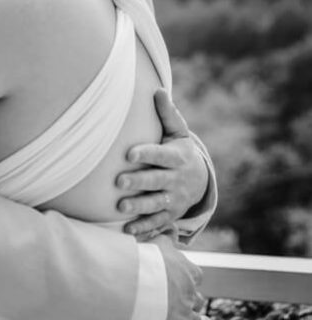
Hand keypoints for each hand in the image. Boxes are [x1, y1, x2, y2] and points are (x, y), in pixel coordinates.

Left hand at [118, 90, 208, 239]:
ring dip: (139, 206)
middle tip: (119, 181)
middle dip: (139, 182)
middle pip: (157, 181)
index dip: (146, 153)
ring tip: (121, 206)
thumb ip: (167, 114)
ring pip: (156, 204)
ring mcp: (174, 198)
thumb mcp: (178, 132)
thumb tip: (157, 89)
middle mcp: (176, 179)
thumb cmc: (180, 150)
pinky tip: (128, 230)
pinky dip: (144, 228)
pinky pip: (157, 223)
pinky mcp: (170, 214)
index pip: (161, 155)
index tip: (128, 153)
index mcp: (176, 157)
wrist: (201, 180)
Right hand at [152, 233, 203, 319]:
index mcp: (188, 272)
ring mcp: (185, 313)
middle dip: (192, 302)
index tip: (186, 281)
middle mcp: (190, 294)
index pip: (196, 276)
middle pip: (197, 300)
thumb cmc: (147, 260)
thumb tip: (172, 225)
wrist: (139, 283)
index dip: (191, 280)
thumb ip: (167, 236)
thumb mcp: (158, 243)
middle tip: (185, 304)